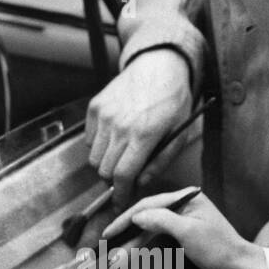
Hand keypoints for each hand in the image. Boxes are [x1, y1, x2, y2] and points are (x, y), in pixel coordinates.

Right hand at [86, 50, 192, 207]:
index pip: (123, 176)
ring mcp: (104, 115)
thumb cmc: (173, 101)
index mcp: (144, 135)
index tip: (120, 204)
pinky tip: (115, 135)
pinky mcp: (95, 107)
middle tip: (126, 176)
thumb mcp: (179, 133)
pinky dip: (99, 144)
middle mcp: (120, 126)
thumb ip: (159, 162)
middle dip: (114, 180)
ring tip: (122, 153)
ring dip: (106, 163)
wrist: (159, 65)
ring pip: (94, 158)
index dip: (120, 195)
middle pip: (104, 171)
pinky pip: (89, 139)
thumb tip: (140, 184)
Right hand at [103, 189, 268, 268]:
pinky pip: (160, 236)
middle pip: (148, 215)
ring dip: (135, 242)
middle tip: (109, 246)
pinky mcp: (187, 234)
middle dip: (128, 232)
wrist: (240, 268)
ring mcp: (186, 220)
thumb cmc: (219, 249)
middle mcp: (186, 205)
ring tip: (119, 256)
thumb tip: (137, 216)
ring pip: (152, 228)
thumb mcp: (188, 232)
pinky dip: (147, 245)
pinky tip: (136, 253)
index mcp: (187, 198)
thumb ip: (161, 219)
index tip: (109, 233)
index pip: (148, 204)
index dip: (126, 219)